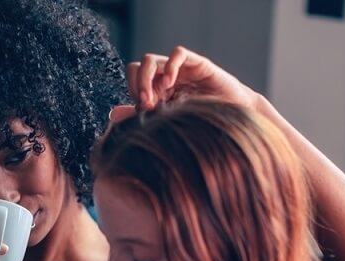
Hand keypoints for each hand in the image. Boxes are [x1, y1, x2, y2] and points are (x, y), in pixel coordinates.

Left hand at [126, 45, 258, 110]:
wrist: (232, 120)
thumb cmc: (201, 123)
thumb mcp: (166, 122)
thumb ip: (140, 117)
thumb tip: (112, 115)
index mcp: (155, 90)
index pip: (133, 79)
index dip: (133, 92)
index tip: (142, 111)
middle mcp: (164, 78)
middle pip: (137, 68)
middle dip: (137, 86)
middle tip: (147, 105)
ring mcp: (179, 70)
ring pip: (150, 60)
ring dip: (148, 79)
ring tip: (158, 97)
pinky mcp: (196, 64)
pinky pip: (176, 54)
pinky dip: (170, 65)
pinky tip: (171, 83)